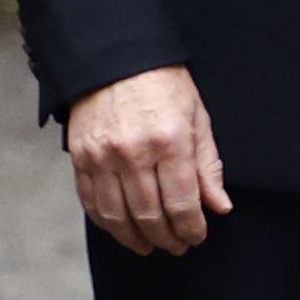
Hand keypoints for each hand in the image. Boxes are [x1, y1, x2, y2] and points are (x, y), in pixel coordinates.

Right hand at [66, 67, 230, 257]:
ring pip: (119, 217)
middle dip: (168, 239)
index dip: (192, 229)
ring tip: (150, 245)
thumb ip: (207, 165)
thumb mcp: (196, 116)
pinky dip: (107, 223)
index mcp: (169, 141)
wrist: (113, 54)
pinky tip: (122, 228)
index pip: (182, 205)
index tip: (196, 235)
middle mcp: (134, 152)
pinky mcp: (80, 156)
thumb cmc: (162, 82)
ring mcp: (102, 156)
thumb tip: (219, 207)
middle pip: (151, 216)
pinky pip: (91, 203)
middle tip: (178, 245)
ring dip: (137, 239)